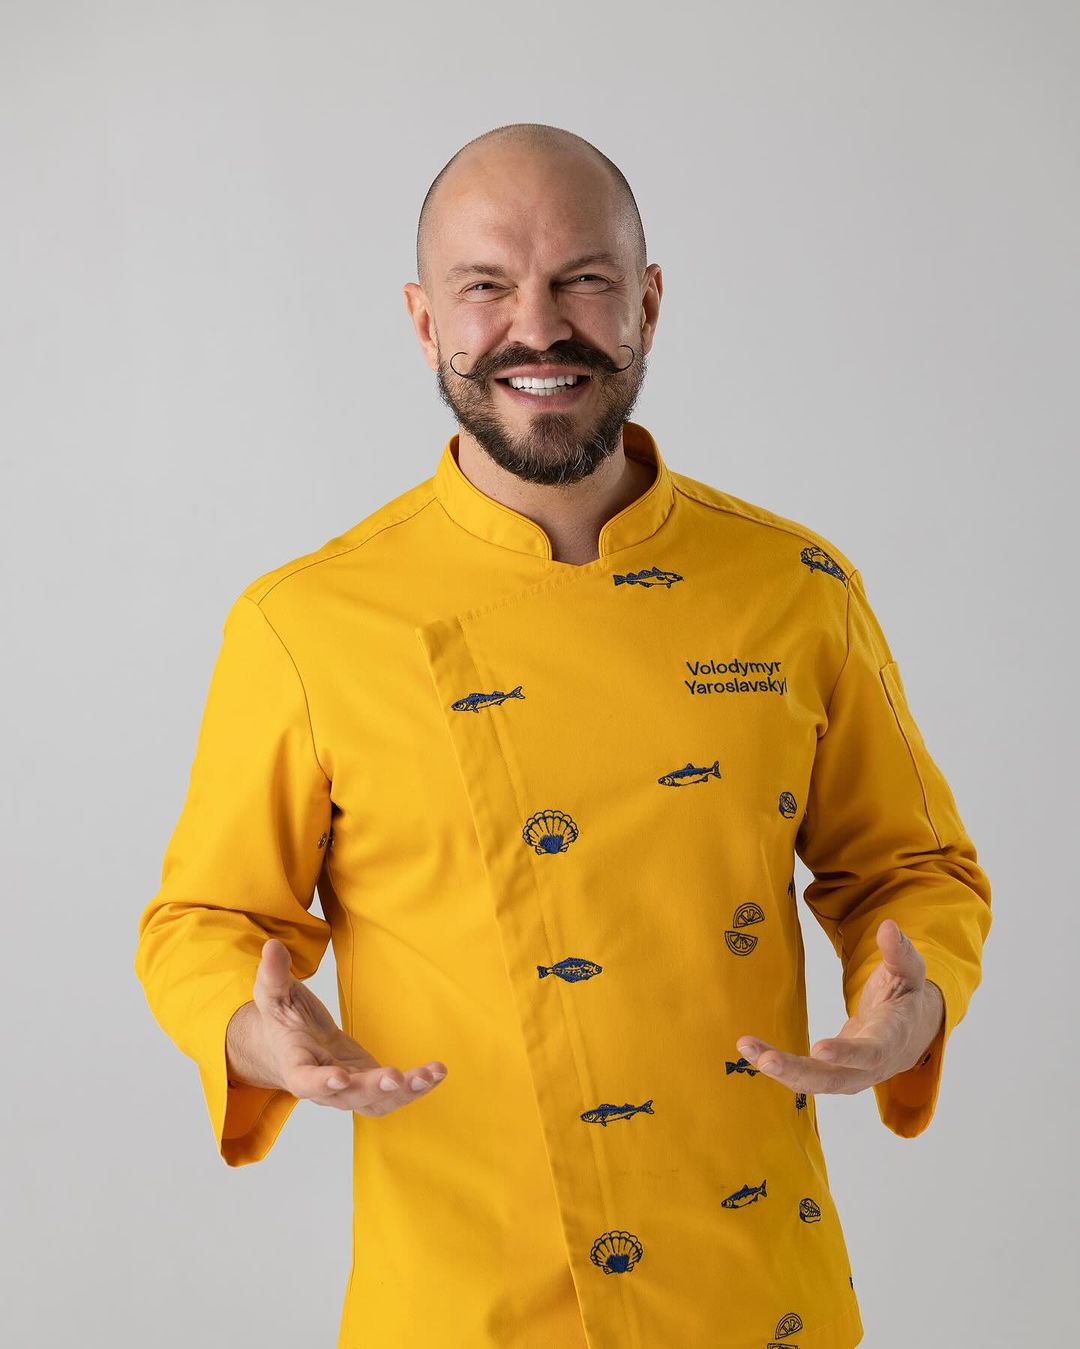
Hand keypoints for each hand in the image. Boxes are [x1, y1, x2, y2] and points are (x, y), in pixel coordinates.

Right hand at [226, 937, 447, 1116]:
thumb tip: (271, 946)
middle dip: (372, 1088)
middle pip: (348, 1096)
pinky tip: (437, 1073)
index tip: (340, 1076)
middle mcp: (323, 1087)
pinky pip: (393, 1094)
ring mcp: (349, 1089)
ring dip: (404, 1092)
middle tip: (395, 1078)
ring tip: (430, 1076)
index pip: (305, 1081)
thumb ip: (273, 975)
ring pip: (375, 1102)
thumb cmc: (283, 1020)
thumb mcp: (274, 994)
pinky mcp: (368, 1084)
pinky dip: (416, 1086)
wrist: (290, 1045)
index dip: (321, 1082)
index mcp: (296, 1066)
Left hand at [735, 919, 944, 1095]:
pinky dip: (779, 1068)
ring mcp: (851, 1076)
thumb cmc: (905, 999)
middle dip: (799, 1071)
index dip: (846, 1053)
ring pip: (815, 1083)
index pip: (870, 1051)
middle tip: (766, 1061)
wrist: (911, 1035)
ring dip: (781, 1071)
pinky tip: (751, 1053)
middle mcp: (870, 1067)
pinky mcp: (833, 1076)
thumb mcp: (908, 971)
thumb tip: (889, 927)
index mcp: (891, 1039)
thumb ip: (899, 951)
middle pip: (834, 1078)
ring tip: (747, 1051)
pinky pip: (805, 1078)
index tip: (818, 1049)